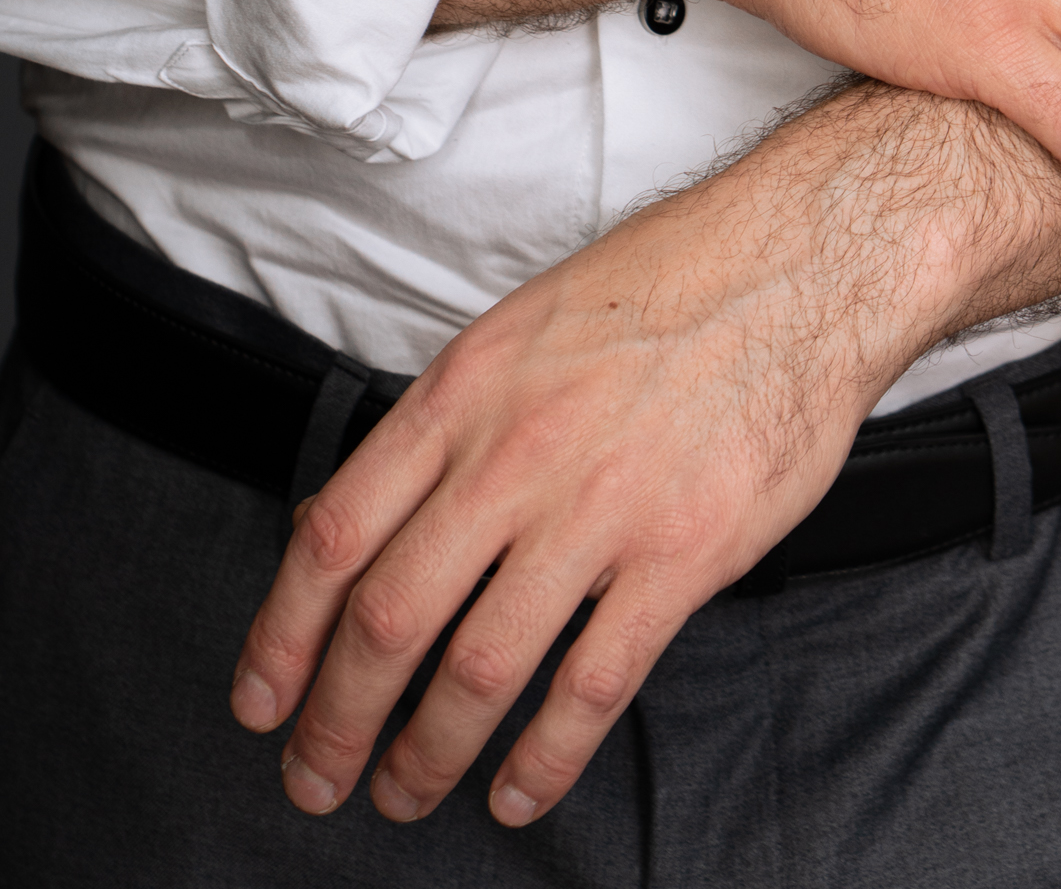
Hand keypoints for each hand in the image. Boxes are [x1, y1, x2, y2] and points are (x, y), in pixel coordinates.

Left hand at [229, 80, 1060, 832]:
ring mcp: (598, 510)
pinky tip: (516, 789)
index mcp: (464, 390)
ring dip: (426, 753)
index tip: (261, 699)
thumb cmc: (661, 289)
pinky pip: (589, 687)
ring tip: (407, 794)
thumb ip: (443, 427)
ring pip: (478, 667)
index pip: (337, 532)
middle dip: (338, 720)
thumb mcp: (520, 327)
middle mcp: (516, 453)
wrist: (799, 266)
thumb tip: (361, 522)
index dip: (281, 635)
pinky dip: (541, 759)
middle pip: (390, 618)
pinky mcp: (679, 557)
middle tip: (319, 775)